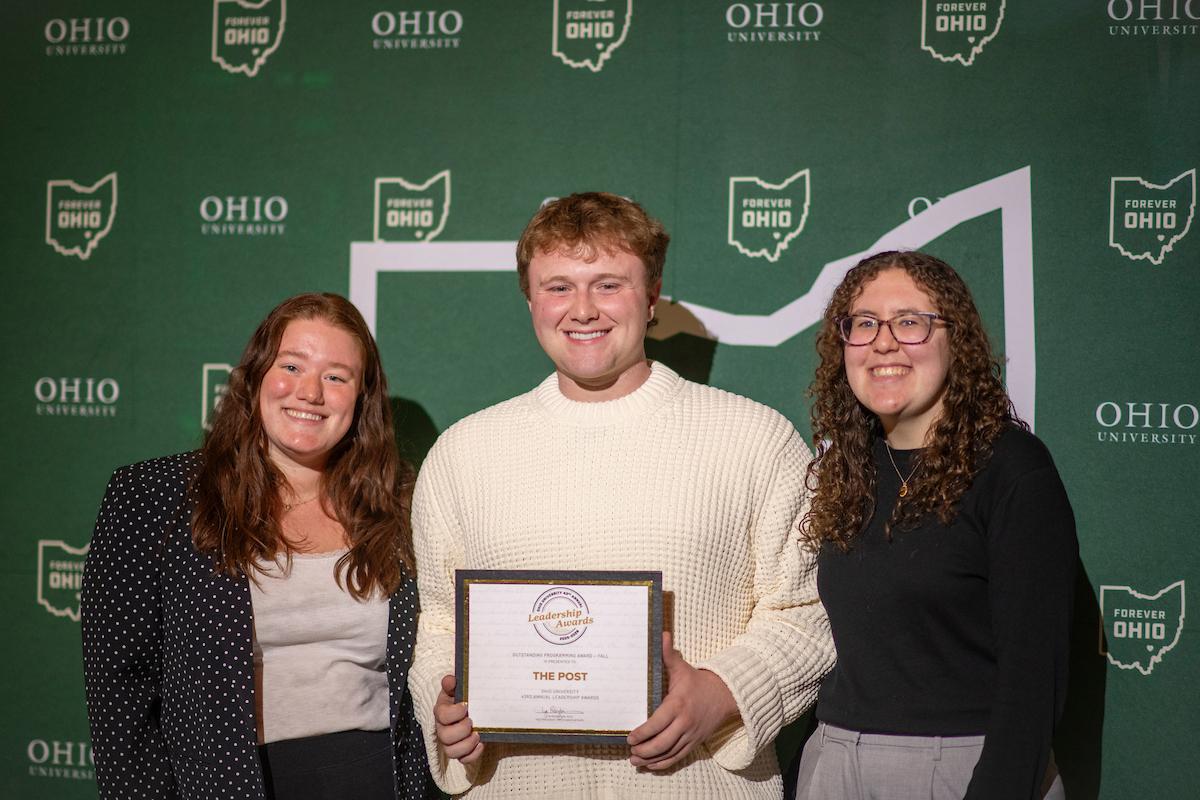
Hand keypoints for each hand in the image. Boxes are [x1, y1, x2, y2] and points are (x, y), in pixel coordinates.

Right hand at [433, 674, 484, 763]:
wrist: (471, 708)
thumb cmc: (463, 697)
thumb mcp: (458, 688)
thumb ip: (452, 683)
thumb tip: (450, 680)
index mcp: (442, 711)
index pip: (441, 715)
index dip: (453, 713)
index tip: (466, 706)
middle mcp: (443, 728)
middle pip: (445, 736)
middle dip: (460, 730)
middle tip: (472, 722)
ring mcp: (451, 742)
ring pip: (451, 752)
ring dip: (466, 745)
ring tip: (477, 735)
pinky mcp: (461, 751)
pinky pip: (463, 760)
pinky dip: (472, 755)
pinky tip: (482, 744)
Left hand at [627, 632, 738, 769]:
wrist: (724, 695)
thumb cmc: (698, 682)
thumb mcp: (682, 668)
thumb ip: (668, 654)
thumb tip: (661, 634)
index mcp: (678, 705)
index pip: (657, 723)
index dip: (642, 733)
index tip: (630, 737)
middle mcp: (684, 722)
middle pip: (662, 743)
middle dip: (644, 751)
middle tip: (630, 752)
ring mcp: (690, 734)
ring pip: (669, 753)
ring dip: (651, 760)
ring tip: (635, 762)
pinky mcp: (695, 742)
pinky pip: (678, 757)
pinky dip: (664, 764)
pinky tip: (652, 766)